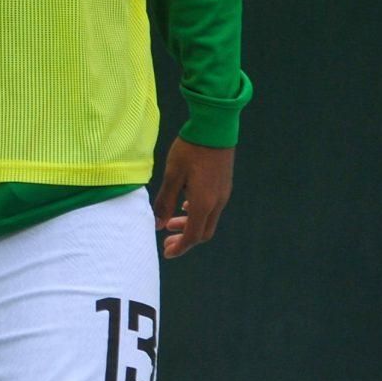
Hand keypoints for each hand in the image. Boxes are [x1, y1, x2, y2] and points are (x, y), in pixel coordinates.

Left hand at [155, 137, 232, 257]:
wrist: (215, 128)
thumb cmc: (190, 150)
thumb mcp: (172, 176)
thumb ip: (164, 202)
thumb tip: (156, 225)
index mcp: (204, 203)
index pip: (193, 235)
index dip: (180, 247)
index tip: (167, 252)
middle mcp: (218, 202)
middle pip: (203, 231)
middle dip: (184, 239)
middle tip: (166, 241)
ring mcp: (223, 193)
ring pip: (208, 219)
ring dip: (190, 225)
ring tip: (169, 222)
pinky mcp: (224, 184)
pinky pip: (212, 207)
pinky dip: (197, 213)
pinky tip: (184, 204)